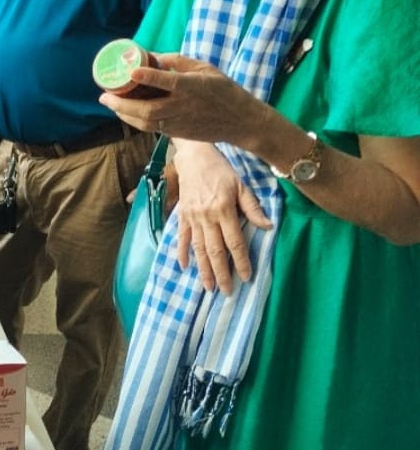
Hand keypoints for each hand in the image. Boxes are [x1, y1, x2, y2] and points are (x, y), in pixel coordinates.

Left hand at [100, 53, 264, 148]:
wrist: (240, 122)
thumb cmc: (223, 90)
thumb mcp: (205, 69)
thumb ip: (179, 62)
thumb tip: (152, 56)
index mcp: (193, 87)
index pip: (169, 81)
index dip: (149, 76)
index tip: (131, 71)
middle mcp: (183, 106)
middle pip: (148, 109)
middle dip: (122, 104)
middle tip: (103, 95)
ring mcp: (179, 122)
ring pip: (146, 122)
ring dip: (124, 114)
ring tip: (109, 103)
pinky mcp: (177, 133)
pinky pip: (151, 127)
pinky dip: (135, 120)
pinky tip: (125, 111)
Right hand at [172, 142, 270, 292]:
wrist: (194, 157)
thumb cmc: (222, 171)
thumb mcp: (242, 185)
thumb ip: (253, 207)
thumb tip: (268, 226)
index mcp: (223, 210)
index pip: (234, 242)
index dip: (241, 261)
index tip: (246, 277)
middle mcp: (206, 217)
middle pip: (215, 251)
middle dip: (222, 273)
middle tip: (227, 291)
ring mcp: (192, 218)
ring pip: (198, 249)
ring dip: (203, 269)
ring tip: (208, 287)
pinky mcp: (182, 216)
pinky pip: (181, 238)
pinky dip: (182, 253)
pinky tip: (184, 267)